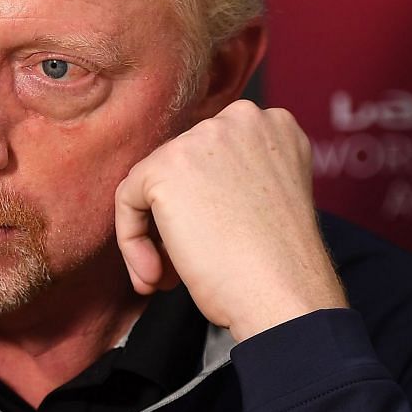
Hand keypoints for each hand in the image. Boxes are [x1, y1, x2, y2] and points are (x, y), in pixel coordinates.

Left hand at [114, 100, 346, 340]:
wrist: (283, 292)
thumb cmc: (280, 268)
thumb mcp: (266, 203)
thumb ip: (232, 183)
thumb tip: (183, 201)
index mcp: (274, 127)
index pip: (214, 159)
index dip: (204, 206)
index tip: (209, 245)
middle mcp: (242, 119)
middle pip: (183, 167)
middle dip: (177, 220)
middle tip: (179, 268)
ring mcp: (203, 137)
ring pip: (153, 183)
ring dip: (155, 235)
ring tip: (165, 277)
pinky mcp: (167, 167)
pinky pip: (128, 200)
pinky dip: (132, 241)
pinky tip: (155, 275)